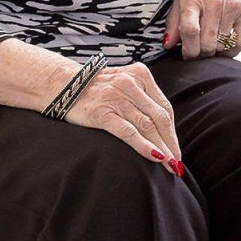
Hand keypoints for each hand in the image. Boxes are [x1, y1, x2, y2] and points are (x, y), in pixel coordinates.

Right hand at [63, 62, 184, 172]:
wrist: (62, 85)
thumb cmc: (97, 88)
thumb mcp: (124, 84)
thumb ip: (143, 98)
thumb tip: (164, 128)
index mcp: (140, 74)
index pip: (164, 107)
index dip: (173, 131)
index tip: (177, 149)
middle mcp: (130, 83)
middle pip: (159, 117)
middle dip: (171, 143)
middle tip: (177, 163)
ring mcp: (116, 97)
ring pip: (147, 126)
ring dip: (162, 148)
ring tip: (169, 165)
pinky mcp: (102, 112)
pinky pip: (129, 132)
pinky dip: (144, 146)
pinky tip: (154, 157)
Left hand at [166, 0, 240, 59]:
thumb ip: (173, 17)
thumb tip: (167, 43)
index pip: (190, 31)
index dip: (186, 50)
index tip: (185, 56)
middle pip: (207, 42)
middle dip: (199, 54)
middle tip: (195, 52)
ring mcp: (232, 4)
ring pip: (222, 43)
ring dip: (214, 51)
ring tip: (207, 45)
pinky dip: (232, 50)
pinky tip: (224, 48)